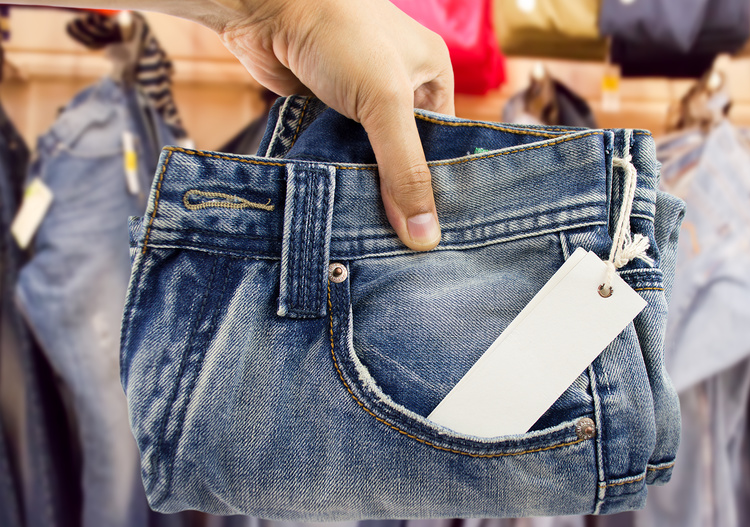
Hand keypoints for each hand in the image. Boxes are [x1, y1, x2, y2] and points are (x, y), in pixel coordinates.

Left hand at [214, 0, 454, 250]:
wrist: (267, 5)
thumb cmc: (338, 34)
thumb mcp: (386, 101)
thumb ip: (405, 168)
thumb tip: (425, 233)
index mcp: (432, 77)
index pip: (445, 145)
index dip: (439, 187)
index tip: (431, 233)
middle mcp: (400, 88)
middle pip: (407, 156)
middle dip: (400, 193)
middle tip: (400, 243)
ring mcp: (360, 100)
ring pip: (371, 158)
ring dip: (367, 187)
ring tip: (370, 234)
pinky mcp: (326, 110)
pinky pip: (340, 153)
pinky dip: (339, 174)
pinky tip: (340, 206)